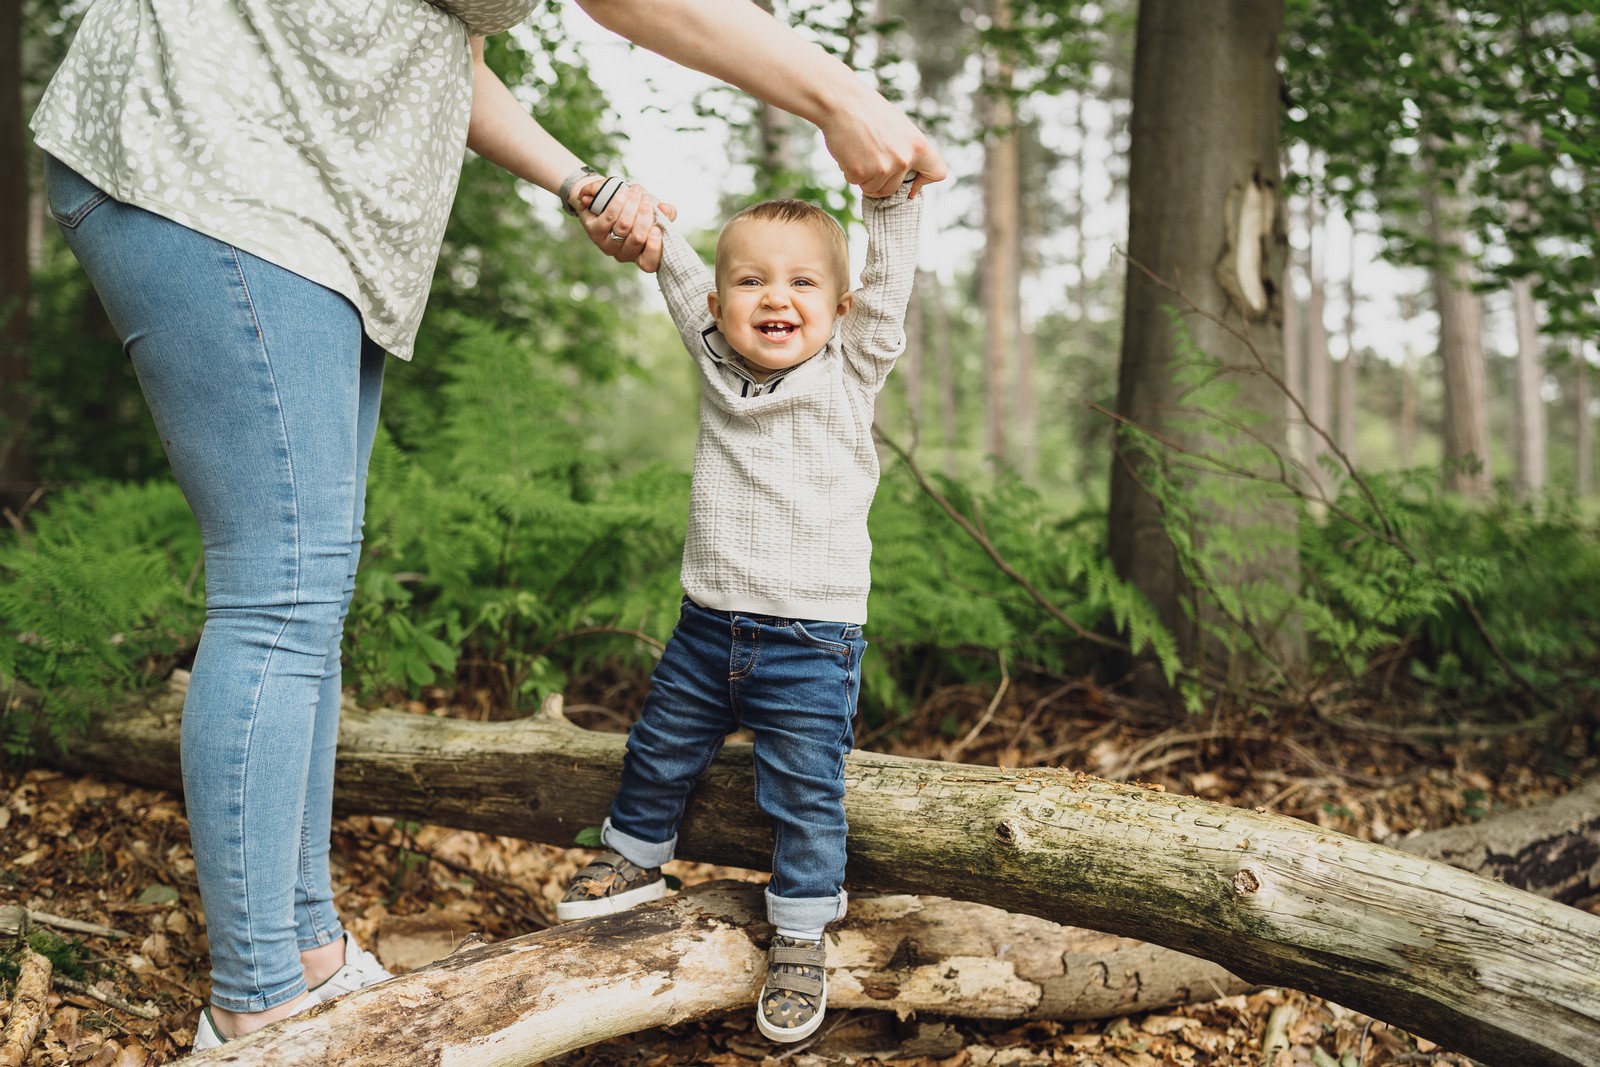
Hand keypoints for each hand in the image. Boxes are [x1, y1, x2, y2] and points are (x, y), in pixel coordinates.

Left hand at [576, 178, 678, 272]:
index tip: (658, 230)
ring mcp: (608, 246)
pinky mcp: (594, 233)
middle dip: (644, 214)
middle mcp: (624, 255)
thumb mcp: (655, 212)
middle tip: (646, 197)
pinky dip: (618, 203)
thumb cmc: (636, 210)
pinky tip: (623, 192)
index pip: (649, 263)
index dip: (654, 248)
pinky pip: (609, 218)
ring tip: (636, 190)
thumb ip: (667, 213)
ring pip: (623, 226)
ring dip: (631, 205)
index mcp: (641, 255)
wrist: (608, 199)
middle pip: (637, 238)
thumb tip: (665, 209)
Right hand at [819, 90, 947, 199]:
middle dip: (882, 180)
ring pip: (874, 189)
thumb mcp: (900, 127)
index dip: (924, 182)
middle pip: (895, 188)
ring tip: (860, 151)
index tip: (911, 184)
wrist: (841, 101)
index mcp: (919, 145)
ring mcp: (882, 168)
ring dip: (865, 177)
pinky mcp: (860, 173)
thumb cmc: (869, 111)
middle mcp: (904, 159)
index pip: (937, 172)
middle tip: (870, 157)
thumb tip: (907, 172)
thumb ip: (908, 149)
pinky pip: (855, 182)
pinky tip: (849, 151)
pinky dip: (849, 171)